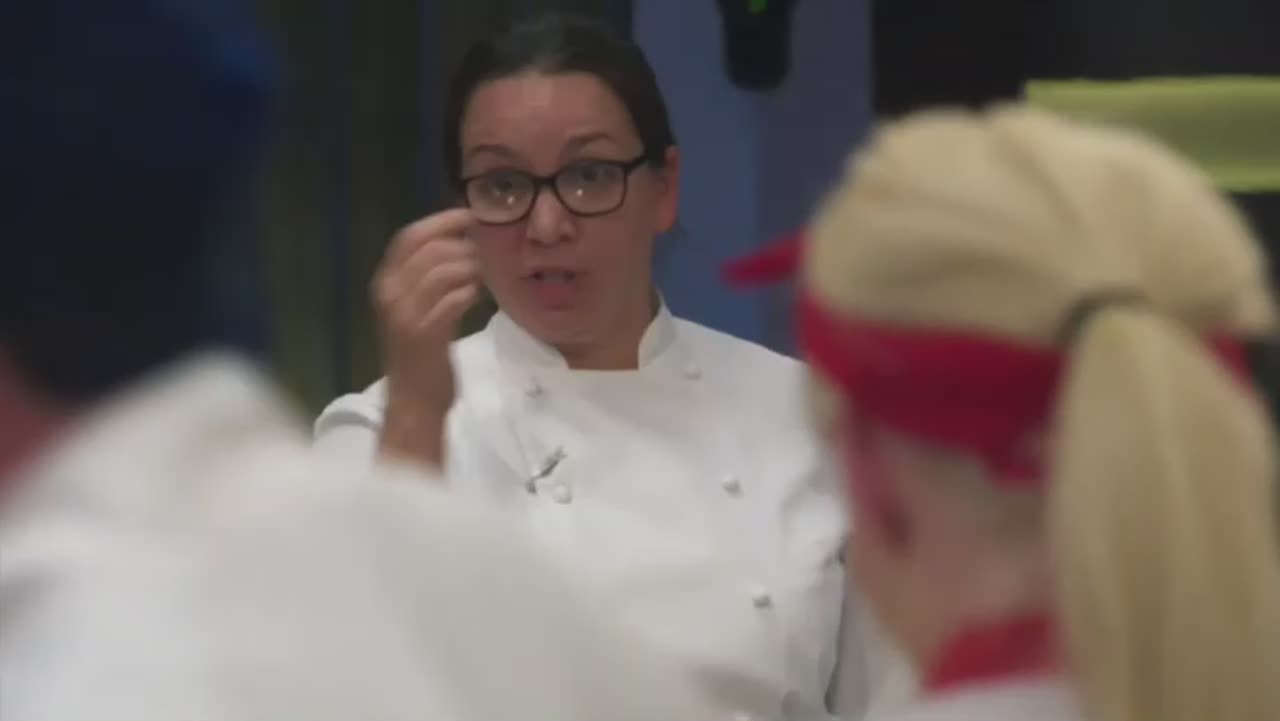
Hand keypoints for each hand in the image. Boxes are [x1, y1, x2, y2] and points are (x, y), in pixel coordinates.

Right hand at [371, 208, 478, 465]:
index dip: (440, 221)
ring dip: (470, 269)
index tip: (468, 216)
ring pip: (444, 268)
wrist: (413, 403)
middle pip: (429, 247)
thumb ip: (429, 278)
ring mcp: (406, 314)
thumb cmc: (420, 356)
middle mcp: (390, 294)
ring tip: (480, 280)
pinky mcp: (426, 333)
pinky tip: (476, 299)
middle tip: (481, 256)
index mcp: (385, 284)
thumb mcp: (416, 310)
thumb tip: (460, 244)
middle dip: (462, 246)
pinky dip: (470, 292)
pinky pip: (455, 297)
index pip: (409, 236)